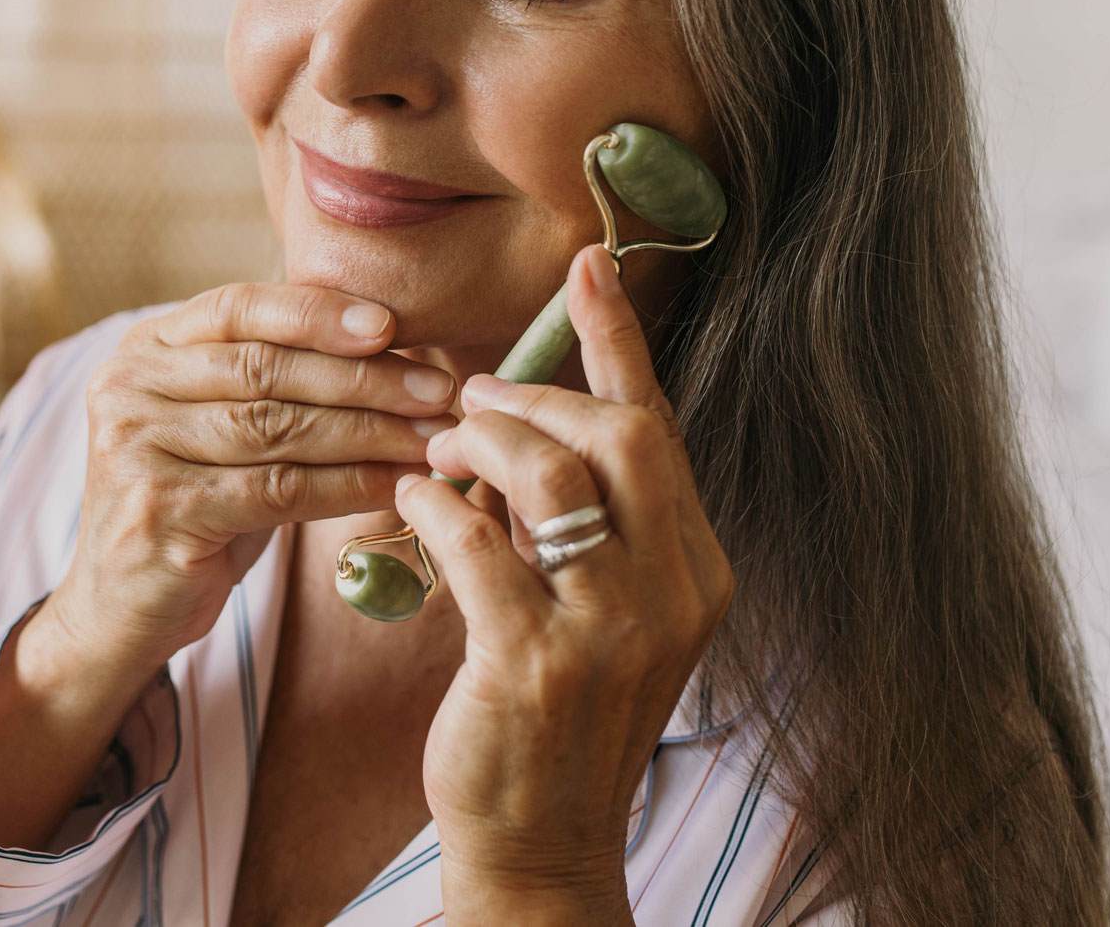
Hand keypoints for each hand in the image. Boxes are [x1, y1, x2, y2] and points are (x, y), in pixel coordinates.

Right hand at [44, 282, 458, 673]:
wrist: (120, 606)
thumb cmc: (192, 502)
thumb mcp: (218, 423)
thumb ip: (272, 376)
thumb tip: (390, 341)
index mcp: (145, 348)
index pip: (237, 306)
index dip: (316, 313)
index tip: (391, 324)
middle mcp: (128, 387)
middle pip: (266, 369)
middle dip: (364, 378)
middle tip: (437, 390)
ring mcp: (135, 449)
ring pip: (277, 428)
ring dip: (369, 432)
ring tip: (430, 439)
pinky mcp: (160, 512)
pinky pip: (277, 491)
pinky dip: (347, 487)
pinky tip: (394, 487)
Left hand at [393, 244, 734, 915]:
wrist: (544, 843)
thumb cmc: (558, 716)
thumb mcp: (596, 610)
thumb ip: (577, 522)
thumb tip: (514, 426)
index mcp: (697, 570)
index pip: (658, 430)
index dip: (618, 343)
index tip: (588, 266)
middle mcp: (673, 594)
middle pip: (620, 439)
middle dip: (536, 401)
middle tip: (468, 404)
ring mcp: (611, 632)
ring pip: (554, 478)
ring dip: (482, 447)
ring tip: (439, 453)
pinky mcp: (535, 664)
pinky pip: (480, 545)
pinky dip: (437, 509)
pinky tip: (412, 507)